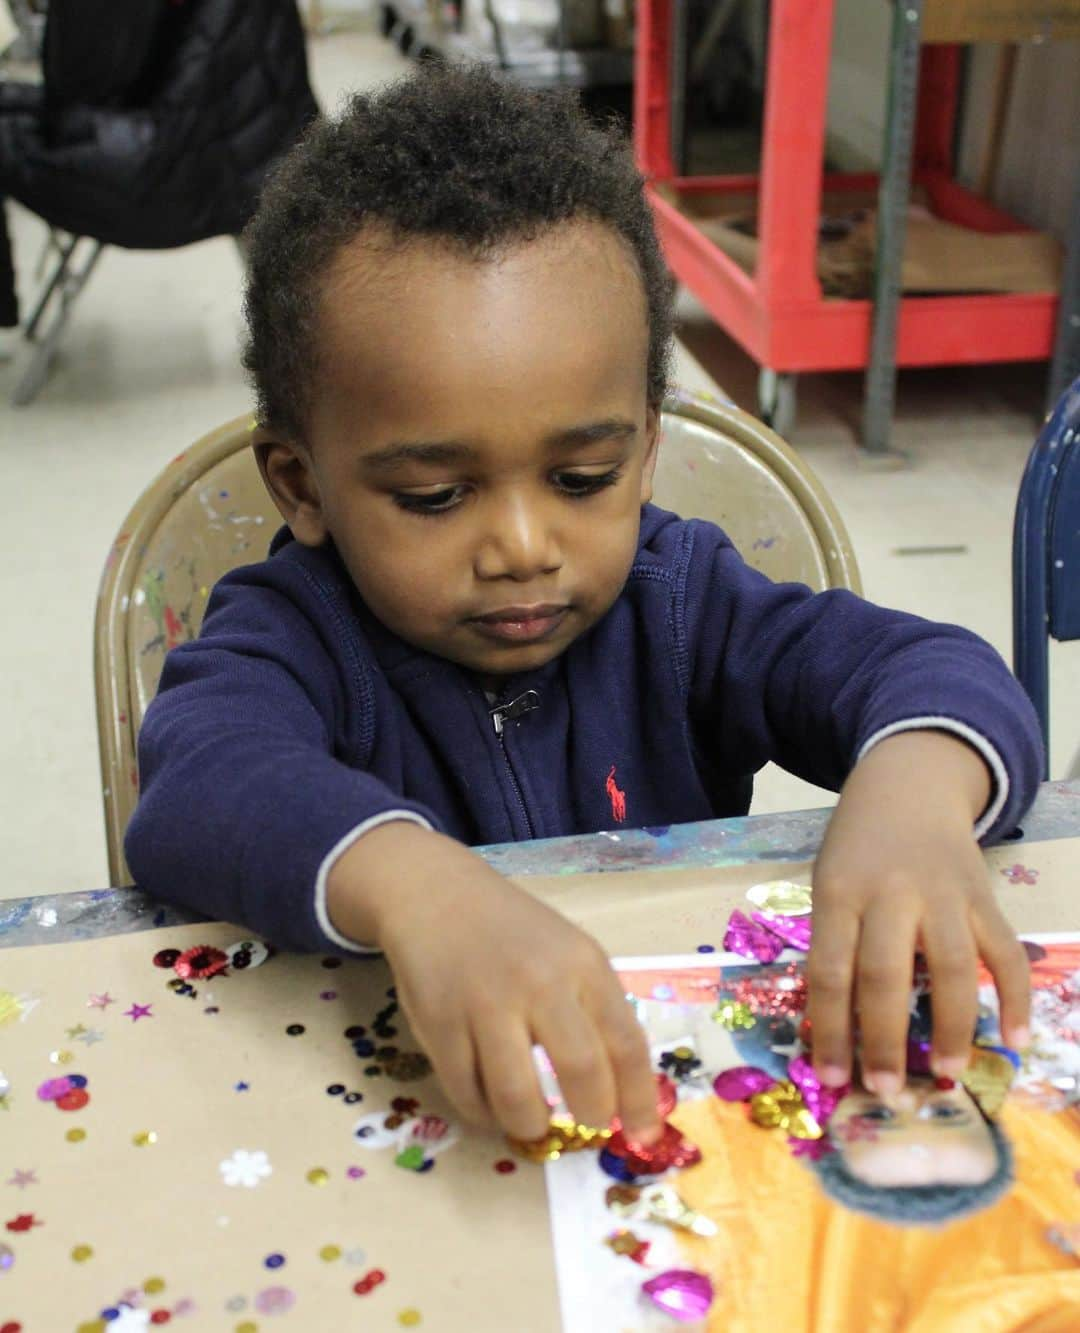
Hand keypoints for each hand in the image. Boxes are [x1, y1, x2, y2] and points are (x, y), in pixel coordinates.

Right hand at [327, 822, 660, 1142]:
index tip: (643, 1135)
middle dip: (592, 1115)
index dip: (639, 1100)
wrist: (437, 896)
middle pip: (582, 1073)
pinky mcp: (440, 1024)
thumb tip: (621, 1092)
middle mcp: (539, 982)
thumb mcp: (568, 953)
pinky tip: (491, 1103)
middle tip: (589, 1123)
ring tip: (533, 1120)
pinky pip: (467, 1094)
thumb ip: (593, 1010)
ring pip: (517, 1098)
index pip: (626, 1043)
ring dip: (531, 1125)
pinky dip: (484, 1113)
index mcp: (583, 964)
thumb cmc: (514, 933)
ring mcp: (485, 1004)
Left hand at [807, 731, 1029, 1096]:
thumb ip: (837, 944)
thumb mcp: (829, 884)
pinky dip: (1014, 996)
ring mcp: (943, 894)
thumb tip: (839, 1029)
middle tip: (885, 1089)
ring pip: (952, 966)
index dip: (829, 1028)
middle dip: (883, 1038)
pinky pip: (1005, 951)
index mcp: (839, 893)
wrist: (907, 787)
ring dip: (951, 1025)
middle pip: (886, 973)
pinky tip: (1015, 1039)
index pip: (829, 970)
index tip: (828, 1077)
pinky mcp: (983, 897)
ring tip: (946, 1072)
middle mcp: (891, 893)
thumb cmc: (857, 849)